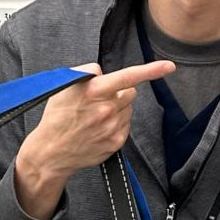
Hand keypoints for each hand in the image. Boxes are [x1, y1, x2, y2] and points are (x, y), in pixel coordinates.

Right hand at [15, 60, 173, 219]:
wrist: (50, 152)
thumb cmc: (56, 117)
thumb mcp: (64, 88)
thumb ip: (86, 73)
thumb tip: (103, 73)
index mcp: (93, 92)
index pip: (127, 77)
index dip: (150, 71)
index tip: (169, 66)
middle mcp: (106, 109)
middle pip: (130, 91)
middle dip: (119, 92)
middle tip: (99, 100)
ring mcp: (112, 127)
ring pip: (128, 108)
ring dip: (117, 108)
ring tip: (95, 117)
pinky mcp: (116, 142)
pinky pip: (126, 124)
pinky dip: (116, 123)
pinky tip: (99, 128)